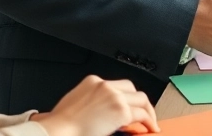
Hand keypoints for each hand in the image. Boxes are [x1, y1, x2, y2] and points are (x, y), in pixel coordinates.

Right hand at [31, 75, 157, 135]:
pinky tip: (151, 128)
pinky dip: (149, 121)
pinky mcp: (121, 110)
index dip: (124, 97)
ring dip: (148, 111)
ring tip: (151, 122)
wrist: (59, 130)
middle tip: (143, 113)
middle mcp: (105, 85)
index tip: (128, 106)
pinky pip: (142, 114)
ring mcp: (115, 96)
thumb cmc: (62, 124)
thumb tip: (100, 111)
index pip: (115, 85)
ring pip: (141, 99)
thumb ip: (89, 101)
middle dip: (139, 101)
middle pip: (131, 88)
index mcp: (92, 81)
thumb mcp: (74, 103)